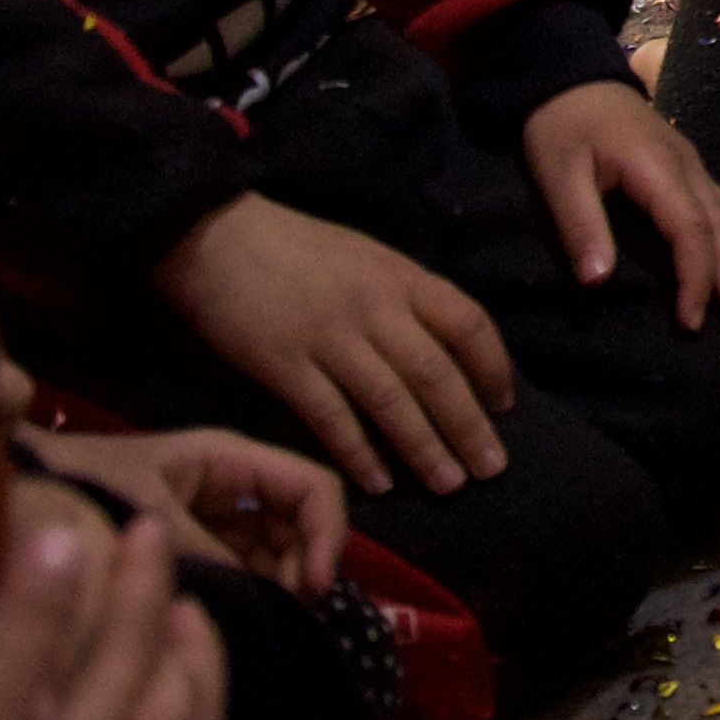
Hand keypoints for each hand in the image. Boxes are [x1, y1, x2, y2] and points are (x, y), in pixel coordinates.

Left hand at [14, 417, 349, 595]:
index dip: (326, 533)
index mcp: (229, 459)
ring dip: (284, 576)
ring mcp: (215, 512)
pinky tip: (245, 612)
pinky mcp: (195, 540)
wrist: (22, 486)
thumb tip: (260, 597)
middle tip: (294, 609)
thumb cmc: (85, 484)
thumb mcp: (148, 515)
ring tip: (271, 615)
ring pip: (277, 543)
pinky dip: (256, 586)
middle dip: (308, 560)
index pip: (311, 486)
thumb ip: (207, 550)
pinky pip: (244, 561)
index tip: (313, 586)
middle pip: (301, 517)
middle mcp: (232, 482)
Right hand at [152, 191, 515, 493]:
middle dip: (468, 424)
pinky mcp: (284, 365)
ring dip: (423, 446)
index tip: (505, 406)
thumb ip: (404, 298)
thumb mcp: (367, 257)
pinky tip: (378, 482)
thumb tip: (446, 347)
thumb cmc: (296, 248)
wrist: (214, 235)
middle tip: (491, 467)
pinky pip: (330, 417)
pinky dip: (358, 452)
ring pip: (391, 400)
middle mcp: (374, 307)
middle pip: (436, 372)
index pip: (468, 323)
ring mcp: (329, 337)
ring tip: (449, 484)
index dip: (493, 367)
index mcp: (401, 276)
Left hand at [520, 75, 719, 335]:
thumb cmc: (561, 124)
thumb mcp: (558, 172)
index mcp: (658, 169)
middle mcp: (688, 168)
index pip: (690, 231)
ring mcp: (693, 166)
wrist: (569, 74)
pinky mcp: (689, 168)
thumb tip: (597, 283)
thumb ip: (581, 224)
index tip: (692, 323)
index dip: (696, 279)